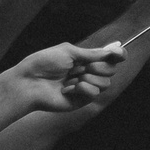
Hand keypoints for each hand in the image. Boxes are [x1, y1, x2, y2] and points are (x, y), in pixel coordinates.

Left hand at [1, 41, 123, 114]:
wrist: (29, 83)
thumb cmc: (43, 64)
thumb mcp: (68, 52)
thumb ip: (92, 53)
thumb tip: (114, 49)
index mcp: (84, 59)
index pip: (109, 57)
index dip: (118, 55)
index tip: (120, 54)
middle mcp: (87, 72)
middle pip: (111, 70)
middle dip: (99, 67)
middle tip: (83, 67)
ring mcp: (85, 87)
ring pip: (105, 83)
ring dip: (88, 78)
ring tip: (70, 79)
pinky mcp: (82, 100)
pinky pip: (94, 93)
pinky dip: (81, 89)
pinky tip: (66, 89)